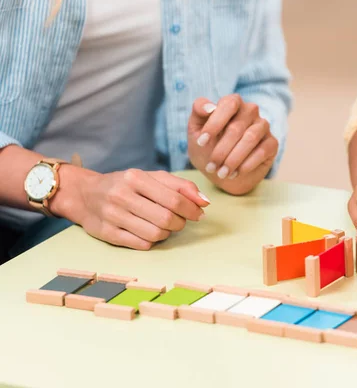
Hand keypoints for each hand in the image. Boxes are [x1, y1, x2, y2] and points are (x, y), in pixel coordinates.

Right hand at [55, 167, 209, 249]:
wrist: (85, 194)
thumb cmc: (126, 185)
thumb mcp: (152, 178)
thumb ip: (180, 186)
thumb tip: (204, 202)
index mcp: (135, 178)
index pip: (174, 199)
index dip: (192, 210)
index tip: (199, 214)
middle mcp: (121, 195)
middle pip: (166, 219)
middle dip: (180, 223)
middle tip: (179, 221)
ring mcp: (112, 216)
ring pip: (155, 234)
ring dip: (167, 233)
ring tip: (164, 226)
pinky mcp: (107, 234)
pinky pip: (141, 244)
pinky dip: (152, 241)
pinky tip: (148, 232)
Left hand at [187, 95, 278, 194]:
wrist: (221, 171)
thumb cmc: (208, 147)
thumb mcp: (196, 129)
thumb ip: (198, 111)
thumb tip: (209, 107)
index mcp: (232, 103)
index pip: (228, 104)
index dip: (214, 123)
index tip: (201, 143)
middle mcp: (250, 111)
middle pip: (236, 127)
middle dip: (221, 150)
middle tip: (211, 167)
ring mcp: (263, 126)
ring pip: (250, 139)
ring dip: (233, 159)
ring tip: (222, 173)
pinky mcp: (272, 143)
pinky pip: (262, 151)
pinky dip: (247, 164)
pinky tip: (235, 173)